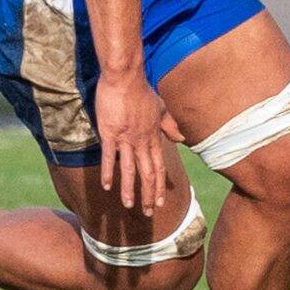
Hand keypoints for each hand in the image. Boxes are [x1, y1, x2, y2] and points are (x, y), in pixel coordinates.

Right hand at [91, 66, 183, 214]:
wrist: (125, 77)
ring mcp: (125, 138)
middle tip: (150, 212)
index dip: (161, 186)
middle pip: (148, 172)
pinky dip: (109, 172)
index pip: (160, 166)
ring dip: (130, 189)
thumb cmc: (141, 91)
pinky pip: (110, 157)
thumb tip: (182, 138)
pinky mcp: (110, 133)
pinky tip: (107, 187)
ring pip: (130, 169)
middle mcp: (142, 141)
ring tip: (130, 206)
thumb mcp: (160, 108)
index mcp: (153, 137)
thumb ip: (169, 125)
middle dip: (149, 194)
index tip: (161, 202)